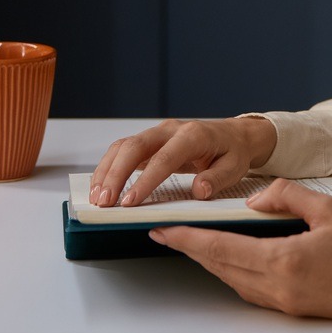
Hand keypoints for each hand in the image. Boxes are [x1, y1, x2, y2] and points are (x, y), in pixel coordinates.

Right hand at [89, 116, 276, 207]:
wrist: (234, 135)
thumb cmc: (233, 152)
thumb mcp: (234, 167)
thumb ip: (217, 179)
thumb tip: (200, 191)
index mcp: (193, 135)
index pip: (164, 158)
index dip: (145, 180)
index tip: (130, 202)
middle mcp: (170, 130)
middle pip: (134, 147)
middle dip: (116, 175)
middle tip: (105, 202)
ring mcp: (157, 134)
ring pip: (123, 147)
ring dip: (107, 172)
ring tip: (98, 198)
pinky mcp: (149, 142)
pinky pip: (123, 151)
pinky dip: (109, 168)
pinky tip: (102, 187)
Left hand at [150, 178, 331, 327]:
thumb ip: (288, 196)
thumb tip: (257, 198)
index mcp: (284, 261)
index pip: (222, 248)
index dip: (188, 239)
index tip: (164, 230)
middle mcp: (277, 287)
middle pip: (219, 267)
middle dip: (190, 250)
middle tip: (166, 234)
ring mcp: (284, 303)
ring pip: (232, 281)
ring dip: (210, 262)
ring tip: (193, 243)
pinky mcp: (293, 309)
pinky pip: (249, 290)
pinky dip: (231, 272)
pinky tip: (230, 260)